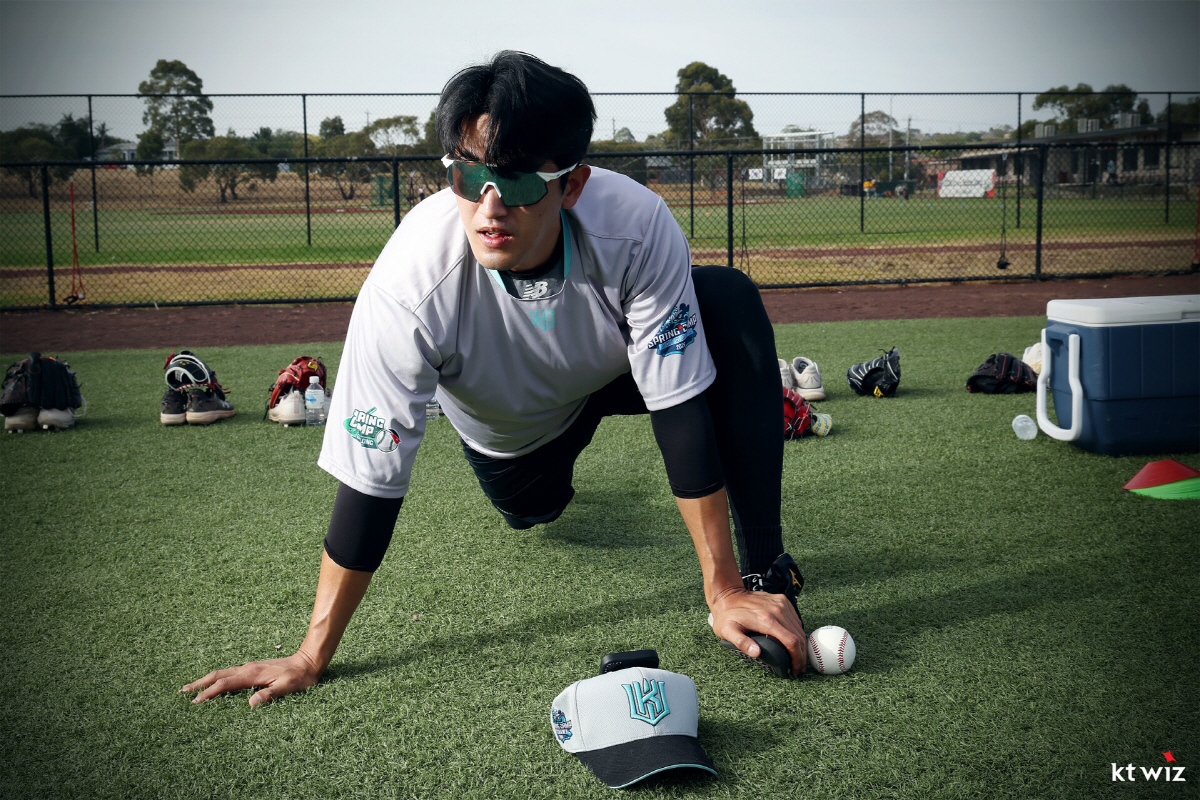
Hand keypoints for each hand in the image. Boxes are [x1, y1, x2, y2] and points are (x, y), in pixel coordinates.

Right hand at [180, 651, 322, 706]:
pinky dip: (217, 678)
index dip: (209, 693)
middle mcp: (247, 669)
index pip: (225, 684)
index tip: (195, 702)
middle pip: (218, 675)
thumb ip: (270, 695)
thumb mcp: (288, 688)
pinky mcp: (253, 669)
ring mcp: (249, 668)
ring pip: (222, 673)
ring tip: (192, 688)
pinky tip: (215, 684)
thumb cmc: (300, 677)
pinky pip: (230, 673)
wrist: (309, 661)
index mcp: (252, 674)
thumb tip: (251, 704)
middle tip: (182, 692)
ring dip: (206, 680)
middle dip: (200, 683)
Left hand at [710, 586, 807, 675]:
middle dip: (801, 655)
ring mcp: (781, 604)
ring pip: (799, 627)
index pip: (791, 641)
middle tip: (798, 668)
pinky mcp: (782, 601)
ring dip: (802, 644)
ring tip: (798, 657)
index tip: (795, 669)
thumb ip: (742, 642)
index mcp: (766, 620)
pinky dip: (797, 632)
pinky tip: (794, 641)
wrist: (728, 595)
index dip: (797, 657)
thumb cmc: (727, 616)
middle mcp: (777, 610)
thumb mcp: (728, 631)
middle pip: (799, 636)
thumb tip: (756, 653)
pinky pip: (795, 619)